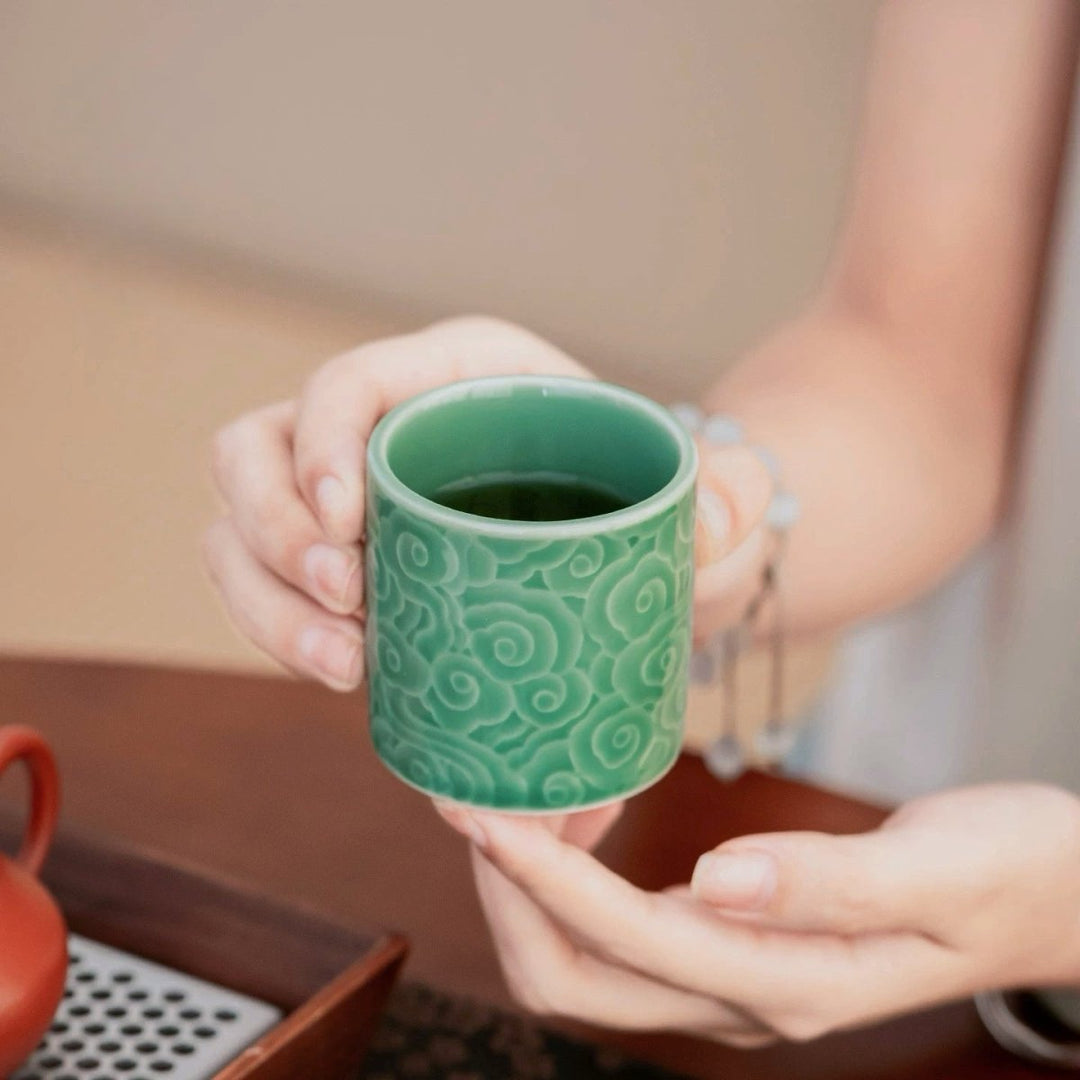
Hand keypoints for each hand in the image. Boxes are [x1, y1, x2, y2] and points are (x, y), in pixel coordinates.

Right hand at [203, 315, 771, 686]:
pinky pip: (268, 587)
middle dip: (277, 535)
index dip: (320, 443)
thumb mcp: (701, 493)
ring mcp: (349, 498)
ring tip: (343, 666)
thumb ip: (729, 497)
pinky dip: (280, 633)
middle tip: (349, 613)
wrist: (636, 553)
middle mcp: (384, 426)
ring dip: (265, 600)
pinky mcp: (346, 566)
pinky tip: (346, 676)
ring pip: (240, 527)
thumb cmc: (658, 504)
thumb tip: (710, 529)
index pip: (348, 383)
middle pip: (255, 453)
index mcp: (457, 377)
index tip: (351, 526)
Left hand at [437, 783, 1079, 1043]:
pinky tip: (589, 809)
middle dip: (509, 896)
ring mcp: (738, 977)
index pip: (628, 942)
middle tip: (474, 800)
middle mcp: (748, 995)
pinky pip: (626, 929)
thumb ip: (827, 884)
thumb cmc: (1013, 872)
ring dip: (535, 886)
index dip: (543, 880)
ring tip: (520, 793)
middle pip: (577, 980)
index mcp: (791, 982)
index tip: (484, 813)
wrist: (1059, 895)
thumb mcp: (939, 870)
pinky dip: (578, 877)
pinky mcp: (739, 945)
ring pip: (591, 959)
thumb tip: (717, 880)